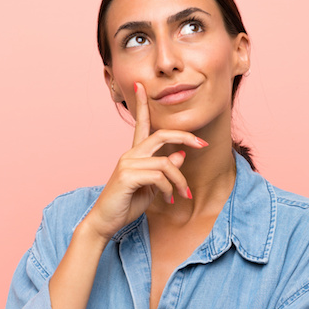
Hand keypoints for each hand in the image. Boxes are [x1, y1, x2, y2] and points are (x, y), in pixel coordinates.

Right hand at [83, 82, 207, 241]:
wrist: (105, 222)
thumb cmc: (126, 204)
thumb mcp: (152, 187)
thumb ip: (164, 171)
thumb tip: (180, 156)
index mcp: (134, 154)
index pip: (141, 124)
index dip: (143, 105)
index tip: (141, 86)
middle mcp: (130, 154)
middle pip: (161, 135)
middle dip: (185, 136)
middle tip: (203, 144)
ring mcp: (127, 163)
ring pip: (166, 163)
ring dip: (180, 180)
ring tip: (183, 195)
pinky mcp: (127, 176)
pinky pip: (159, 176)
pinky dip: (169, 188)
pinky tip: (168, 199)